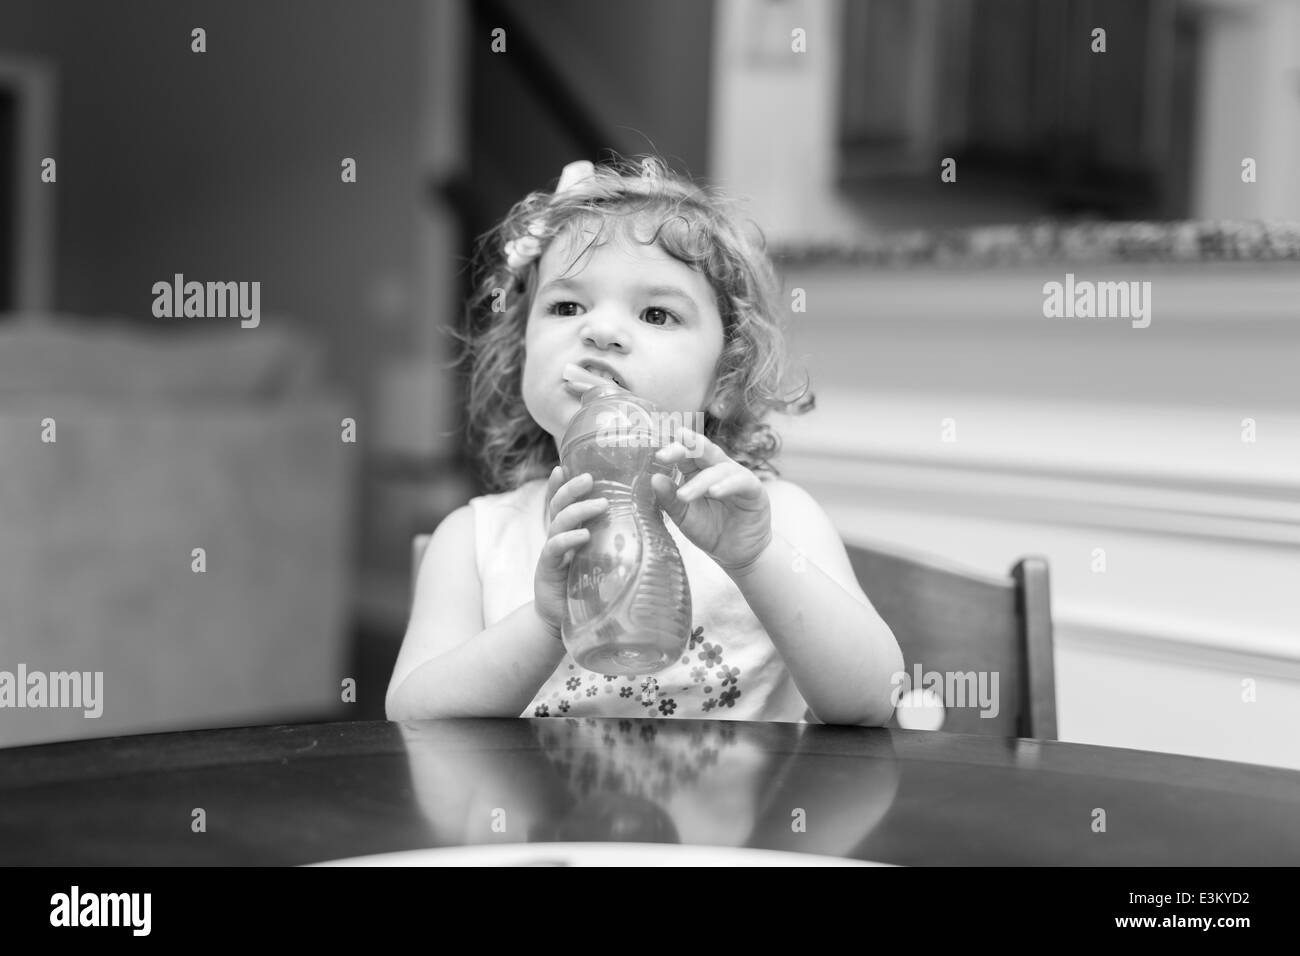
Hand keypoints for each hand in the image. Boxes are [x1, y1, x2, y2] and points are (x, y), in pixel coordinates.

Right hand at [535, 466, 608, 637]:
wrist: (563, 620)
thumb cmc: (586, 586)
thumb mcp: (601, 558)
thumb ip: (615, 537)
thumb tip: (650, 514)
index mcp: (569, 530)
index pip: (562, 500)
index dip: (561, 483)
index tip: (566, 465)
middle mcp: (557, 536)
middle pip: (559, 504)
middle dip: (571, 488)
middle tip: (590, 478)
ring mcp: (552, 552)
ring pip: (559, 522)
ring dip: (578, 510)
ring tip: (600, 504)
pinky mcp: (548, 570)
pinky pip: (555, 548)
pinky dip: (568, 539)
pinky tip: (583, 535)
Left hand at [650, 426, 772, 575]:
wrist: (737, 553)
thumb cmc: (710, 530)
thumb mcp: (684, 516)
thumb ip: (670, 498)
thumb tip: (654, 479)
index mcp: (699, 471)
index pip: (687, 453)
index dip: (674, 450)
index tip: (658, 456)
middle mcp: (719, 469)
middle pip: (704, 451)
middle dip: (687, 449)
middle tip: (667, 455)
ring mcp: (738, 477)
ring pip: (719, 469)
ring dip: (700, 482)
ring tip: (684, 496)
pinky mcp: (755, 489)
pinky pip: (741, 482)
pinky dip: (727, 485)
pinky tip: (714, 492)